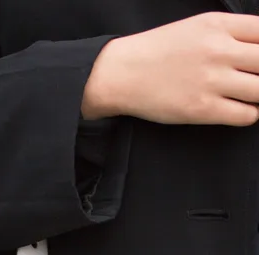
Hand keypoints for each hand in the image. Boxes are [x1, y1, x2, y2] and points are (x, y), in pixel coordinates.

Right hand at [82, 12, 258, 126]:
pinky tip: (240, 109)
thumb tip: (257, 49)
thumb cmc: (158, 52)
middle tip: (255, 79)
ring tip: (250, 95)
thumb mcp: (197, 27)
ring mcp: (212, 81)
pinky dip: (250, 114)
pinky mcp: (203, 109)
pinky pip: (246, 115)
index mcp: (219, 25)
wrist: (122, 74)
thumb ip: (230, 33)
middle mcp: (219, 50)